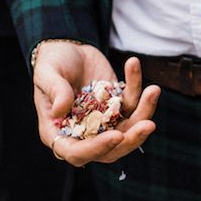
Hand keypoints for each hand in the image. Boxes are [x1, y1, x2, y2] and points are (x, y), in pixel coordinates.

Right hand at [33, 41, 159, 165]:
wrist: (67, 48)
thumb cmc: (51, 63)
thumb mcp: (46, 73)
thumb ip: (55, 90)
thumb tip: (61, 109)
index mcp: (59, 133)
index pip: (77, 152)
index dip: (97, 149)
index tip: (117, 136)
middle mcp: (84, 133)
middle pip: (111, 150)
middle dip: (132, 139)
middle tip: (149, 124)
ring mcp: (104, 121)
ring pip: (129, 128)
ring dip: (144, 112)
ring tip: (153, 90)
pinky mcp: (118, 106)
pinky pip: (133, 103)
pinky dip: (137, 86)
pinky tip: (133, 65)